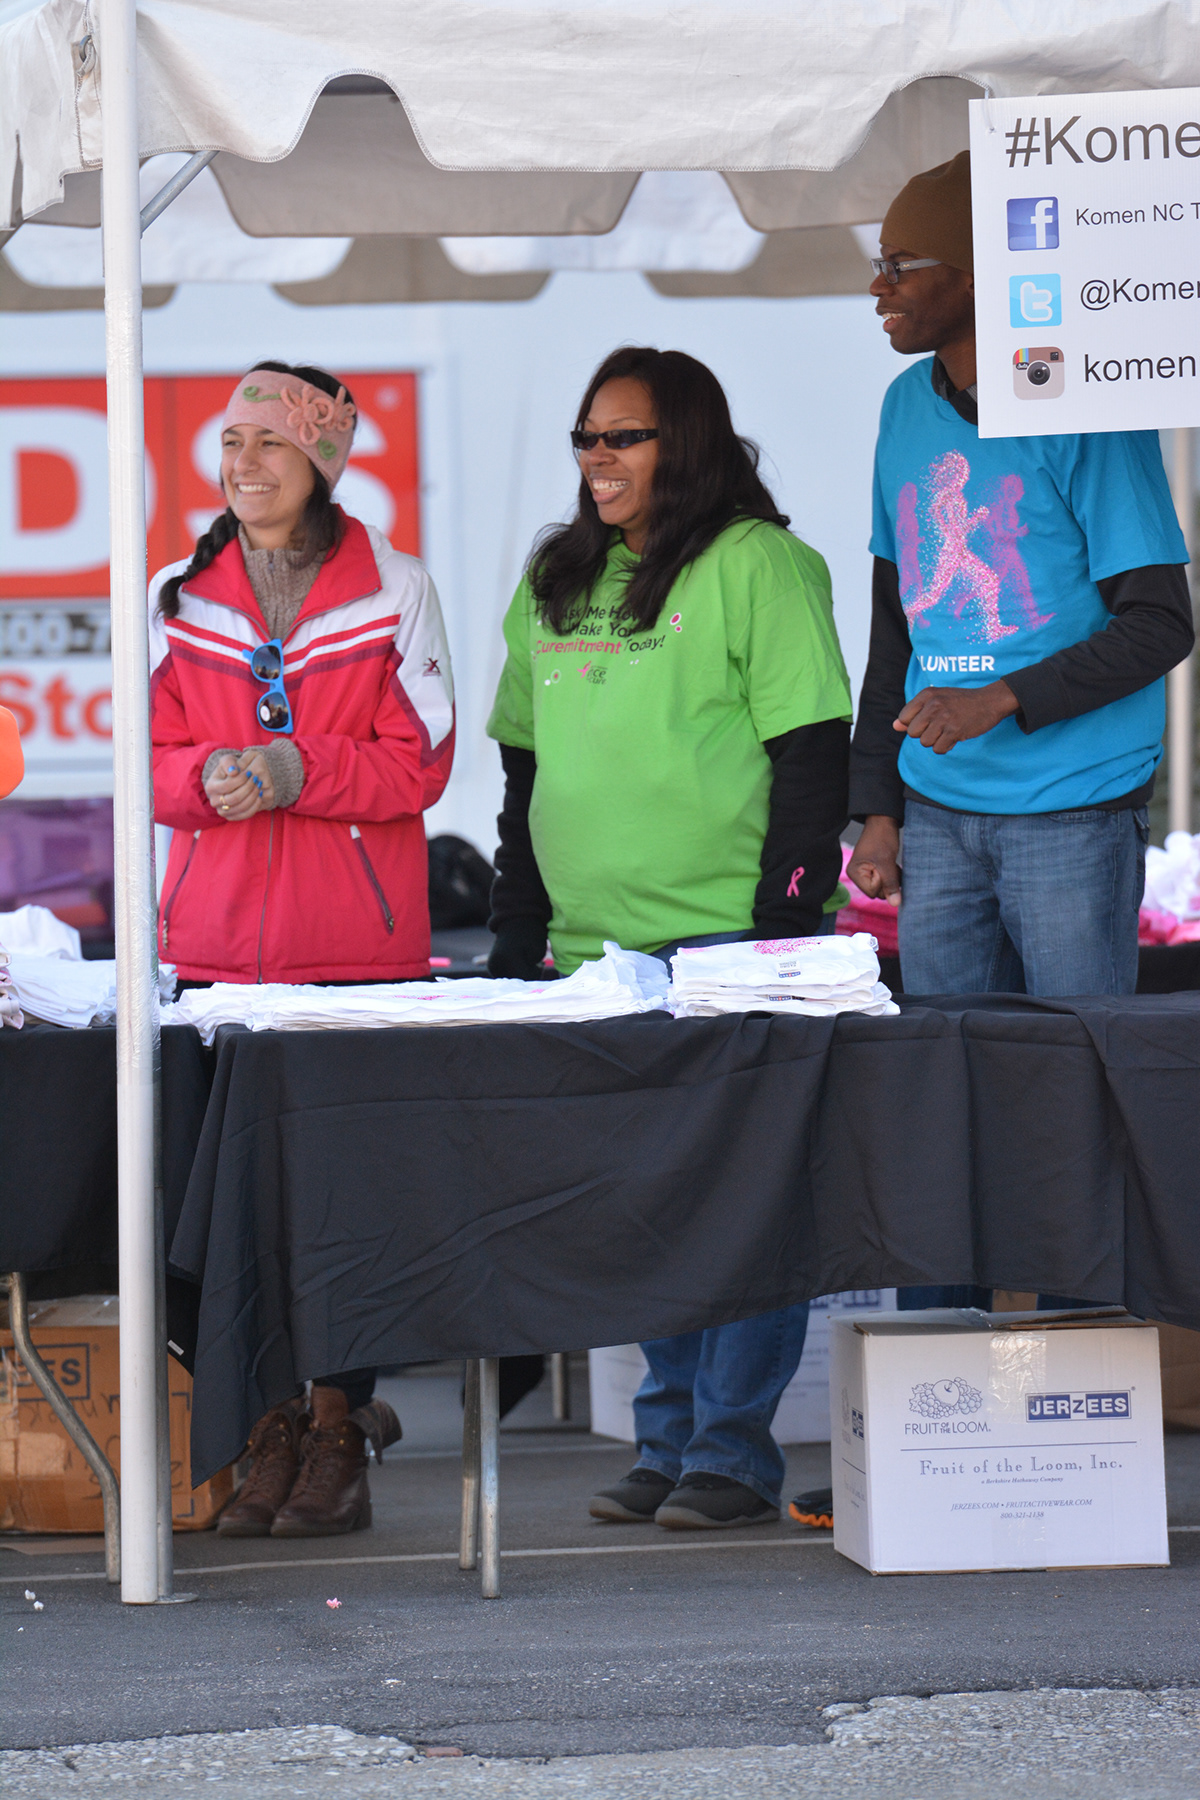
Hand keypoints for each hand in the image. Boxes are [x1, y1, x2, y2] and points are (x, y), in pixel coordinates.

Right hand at [203, 750, 272, 821]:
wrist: (229, 781)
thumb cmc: (229, 770)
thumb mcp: (227, 761)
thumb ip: (228, 762)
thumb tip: (234, 771)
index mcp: (210, 787)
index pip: (227, 786)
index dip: (241, 779)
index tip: (250, 773)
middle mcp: (214, 801)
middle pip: (234, 798)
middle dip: (248, 788)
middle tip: (257, 780)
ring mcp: (222, 811)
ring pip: (241, 807)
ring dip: (253, 796)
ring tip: (259, 786)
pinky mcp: (231, 817)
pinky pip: (245, 814)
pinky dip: (255, 806)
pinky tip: (259, 796)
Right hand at [848, 816, 901, 905]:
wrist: (884, 820)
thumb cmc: (882, 838)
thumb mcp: (887, 862)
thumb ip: (890, 884)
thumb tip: (895, 904)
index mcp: (855, 873)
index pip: (872, 892)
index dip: (883, 882)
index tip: (884, 867)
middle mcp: (858, 875)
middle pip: (878, 892)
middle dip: (888, 881)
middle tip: (890, 865)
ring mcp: (866, 872)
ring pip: (884, 887)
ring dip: (892, 878)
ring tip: (893, 865)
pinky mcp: (874, 869)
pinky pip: (885, 880)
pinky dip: (892, 875)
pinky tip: (894, 866)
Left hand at [893, 680, 1018, 754]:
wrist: (989, 701)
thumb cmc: (960, 702)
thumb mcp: (936, 700)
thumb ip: (914, 713)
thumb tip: (895, 726)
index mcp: (927, 694)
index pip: (904, 718)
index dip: (914, 724)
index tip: (929, 720)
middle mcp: (934, 704)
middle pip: (913, 733)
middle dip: (925, 733)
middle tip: (940, 726)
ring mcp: (944, 717)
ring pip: (925, 742)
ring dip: (936, 741)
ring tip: (948, 730)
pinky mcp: (955, 730)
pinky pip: (938, 749)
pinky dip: (945, 747)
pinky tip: (954, 736)